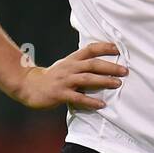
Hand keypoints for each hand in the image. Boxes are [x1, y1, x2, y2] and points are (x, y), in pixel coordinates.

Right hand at [13, 41, 127, 110]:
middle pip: (92, 64)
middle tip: (125, 70)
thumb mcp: (66, 66)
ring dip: (104, 81)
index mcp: (72, 60)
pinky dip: (91, 101)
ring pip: (87, 79)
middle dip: (110, 67)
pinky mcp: (60, 94)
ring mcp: (64, 81)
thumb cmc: (51, 77)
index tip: (119, 49)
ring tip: (117, 84)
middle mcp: (69, 68)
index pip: (90, 49)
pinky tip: (101, 105)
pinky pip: (78, 98)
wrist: (28, 86)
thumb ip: (81, 64)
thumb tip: (102, 64)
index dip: (104, 47)